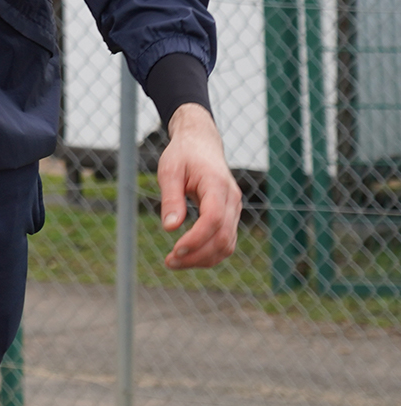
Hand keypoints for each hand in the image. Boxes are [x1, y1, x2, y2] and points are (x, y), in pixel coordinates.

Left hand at [158, 104, 241, 268]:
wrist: (201, 143)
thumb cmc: (183, 154)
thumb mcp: (169, 170)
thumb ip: (171, 198)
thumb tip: (169, 228)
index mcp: (217, 185)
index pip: (213, 219)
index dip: (196, 239)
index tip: (174, 250)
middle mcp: (232, 199)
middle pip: (223, 238)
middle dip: (197, 255)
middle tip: (169, 262)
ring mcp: (234, 209)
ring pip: (227, 244)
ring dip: (203, 259)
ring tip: (175, 262)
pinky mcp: (230, 215)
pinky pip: (225, 241)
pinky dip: (209, 253)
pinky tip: (188, 256)